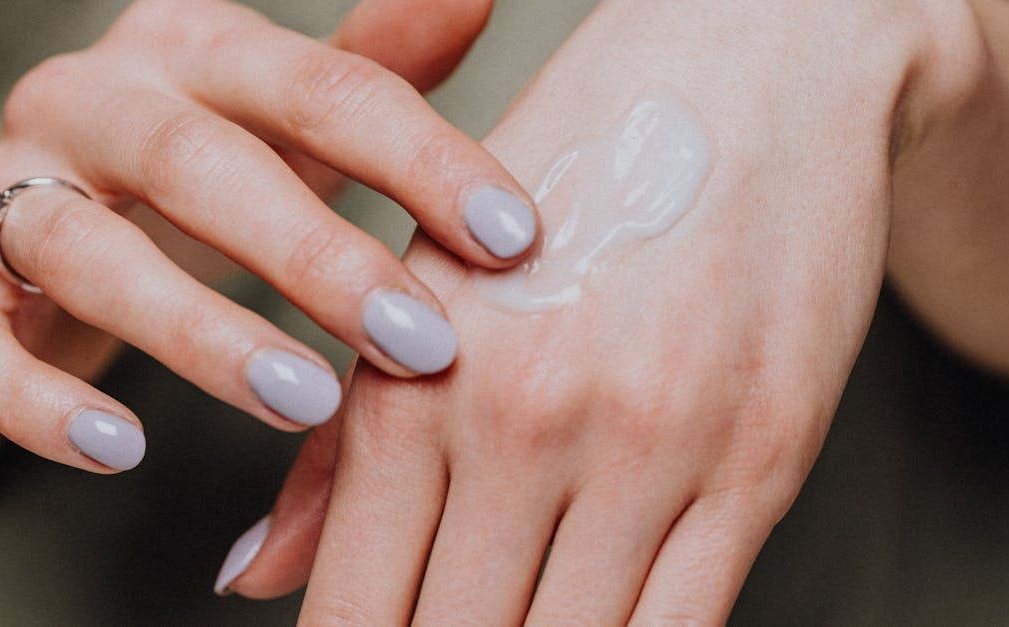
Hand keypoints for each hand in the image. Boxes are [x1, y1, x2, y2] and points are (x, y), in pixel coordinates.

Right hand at [0, 0, 533, 472]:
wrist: (30, 208)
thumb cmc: (200, 165)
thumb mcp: (285, 114)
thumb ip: (369, 69)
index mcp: (190, 47)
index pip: (319, 87)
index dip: (419, 160)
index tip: (511, 238)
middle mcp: (87, 101)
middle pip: (196, 162)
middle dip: (314, 256)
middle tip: (420, 344)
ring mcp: (1, 191)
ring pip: (83, 250)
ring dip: (198, 332)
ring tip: (303, 401)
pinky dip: (37, 401)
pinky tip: (120, 449)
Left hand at [218, 0, 985, 619]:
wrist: (750, 68)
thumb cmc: (568, 179)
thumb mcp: (429, 287)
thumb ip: (337, 450)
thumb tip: (249, 578)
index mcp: (414, 380)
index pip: (355, 597)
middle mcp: (518, 419)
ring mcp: (645, 444)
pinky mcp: (760, 459)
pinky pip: (684, 625)